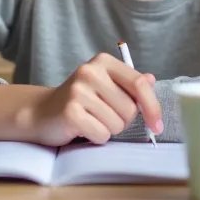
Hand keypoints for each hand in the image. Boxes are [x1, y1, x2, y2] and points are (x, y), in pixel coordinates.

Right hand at [21, 53, 162, 145]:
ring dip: (108, 129)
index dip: (153, 107)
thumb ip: (129, 84)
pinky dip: (96, 137)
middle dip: (122, 121)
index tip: (157, 125)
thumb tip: (151, 80)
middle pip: (130, 109)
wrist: (42, 112)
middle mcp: (90, 71)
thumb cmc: (80, 101)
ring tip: (92, 120)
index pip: (139, 84)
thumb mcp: (106, 86)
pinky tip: (83, 128)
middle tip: (104, 116)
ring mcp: (78, 91)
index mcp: (103, 62)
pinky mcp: (70, 112)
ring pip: (117, 124)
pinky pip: (101, 134)